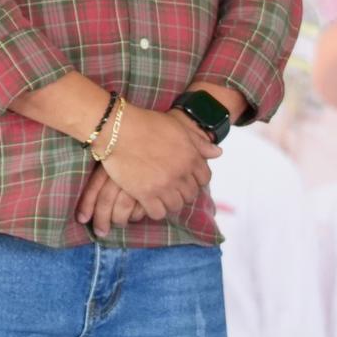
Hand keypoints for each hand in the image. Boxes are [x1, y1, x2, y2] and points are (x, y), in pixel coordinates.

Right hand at [91, 102, 211, 214]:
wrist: (118, 129)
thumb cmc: (146, 124)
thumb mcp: (178, 128)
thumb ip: (198, 142)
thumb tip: (218, 152)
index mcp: (191, 157)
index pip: (204, 178)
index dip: (196, 180)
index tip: (185, 179)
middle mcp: (181, 173)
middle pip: (191, 194)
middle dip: (182, 193)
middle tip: (170, 189)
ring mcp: (164, 185)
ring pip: (176, 205)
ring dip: (169, 203)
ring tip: (159, 197)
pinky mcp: (145, 193)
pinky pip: (158, 212)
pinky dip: (155, 210)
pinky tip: (148, 203)